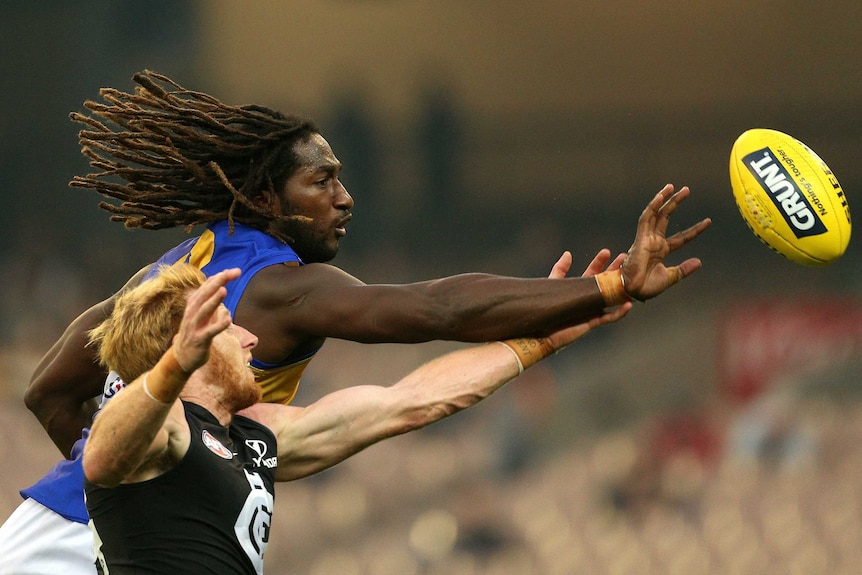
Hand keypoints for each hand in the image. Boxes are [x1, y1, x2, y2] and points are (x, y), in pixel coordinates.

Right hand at [172, 268, 239, 372]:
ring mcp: (194, 327)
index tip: (235, 271)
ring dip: (213, 300)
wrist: (182, 358)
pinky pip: (209, 332)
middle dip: (217, 283)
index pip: (206, 288)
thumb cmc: (196, 334)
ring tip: (224, 290)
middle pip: (204, 295)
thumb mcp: (204, 316)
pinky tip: (228, 319)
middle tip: (230, 273)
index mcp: (194, 306)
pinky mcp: (199, 340)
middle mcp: (192, 313)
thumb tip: (222, 287)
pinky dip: (218, 325)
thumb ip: (212, 303)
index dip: (219, 278)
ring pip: (203, 311)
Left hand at [544, 249, 632, 349]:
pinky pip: (609, 318)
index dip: (599, 262)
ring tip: (631, 279)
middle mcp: (588, 299)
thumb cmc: (545, 310)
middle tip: (624, 259)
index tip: (606, 252)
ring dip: (622, 289)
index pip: (592, 273)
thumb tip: (568, 253)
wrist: (540, 332)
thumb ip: (560, 270)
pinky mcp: (592, 322)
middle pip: (605, 283)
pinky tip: (628, 304)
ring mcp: (591, 310)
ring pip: (611, 298)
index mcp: (579, 289)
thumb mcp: (553, 285)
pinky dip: (619, 312)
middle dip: (615, 271)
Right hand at [621, 184, 711, 300]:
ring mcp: (646, 238)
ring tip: (673, 187)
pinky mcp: (640, 237)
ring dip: (664, 200)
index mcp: (661, 251)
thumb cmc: (647, 287)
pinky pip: (646, 218)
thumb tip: (699, 262)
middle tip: (686, 190)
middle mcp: (654, 242)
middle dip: (675, 203)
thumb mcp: (670, 277)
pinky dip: (653, 206)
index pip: (681, 237)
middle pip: (666, 217)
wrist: (632, 290)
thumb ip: (683, 269)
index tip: (708, 222)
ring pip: (656, 214)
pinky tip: (661, 196)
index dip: (694, 230)